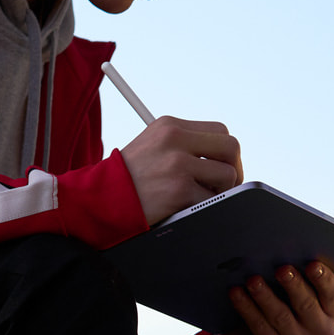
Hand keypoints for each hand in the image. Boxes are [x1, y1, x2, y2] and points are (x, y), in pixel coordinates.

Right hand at [121, 116, 242, 224]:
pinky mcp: (179, 190)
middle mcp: (175, 139)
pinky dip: (204, 209)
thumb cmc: (127, 178)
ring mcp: (178, 164)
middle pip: (230, 147)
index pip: (220, 130)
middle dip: (234, 170)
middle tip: (225, 186)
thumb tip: (224, 160)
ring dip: (219, 192)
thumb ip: (185, 145)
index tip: (222, 167)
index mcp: (170, 125)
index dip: (226, 152)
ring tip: (198, 198)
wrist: (99, 199)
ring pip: (227, 176)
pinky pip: (211, 201)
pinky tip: (185, 209)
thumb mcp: (152, 146)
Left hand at [206, 262, 333, 334]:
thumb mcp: (289, 291)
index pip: (332, 293)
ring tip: (252, 279)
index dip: (322, 278)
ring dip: (265, 296)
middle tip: (280, 268)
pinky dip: (247, 309)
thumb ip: (299, 274)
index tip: (311, 263)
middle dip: (293, 285)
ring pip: (282, 318)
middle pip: (307, 306)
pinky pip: (261, 329)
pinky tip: (236, 293)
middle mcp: (323, 334)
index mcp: (333, 312)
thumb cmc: (276, 304)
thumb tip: (296, 248)